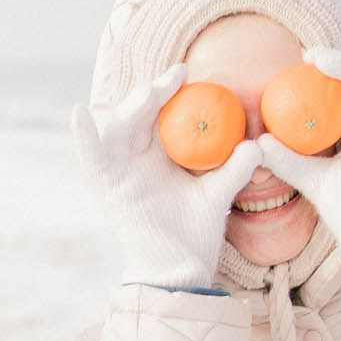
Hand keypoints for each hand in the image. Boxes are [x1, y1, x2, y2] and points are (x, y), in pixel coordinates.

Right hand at [75, 67, 262, 287]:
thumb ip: (235, 168)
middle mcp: (134, 157)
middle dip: (152, 92)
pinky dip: (83, 136)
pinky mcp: (106, 186)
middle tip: (174, 78)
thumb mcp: (218, 194)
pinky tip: (80, 114)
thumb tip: (259, 144)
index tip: (186, 73)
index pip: (159, 112)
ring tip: (149, 93)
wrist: (179, 268)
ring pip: (116, 128)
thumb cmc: (195, 232)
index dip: (168, 90)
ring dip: (129, 108)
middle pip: (136, 114)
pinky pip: (90, 157)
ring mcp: (117, 170)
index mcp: (158, 153)